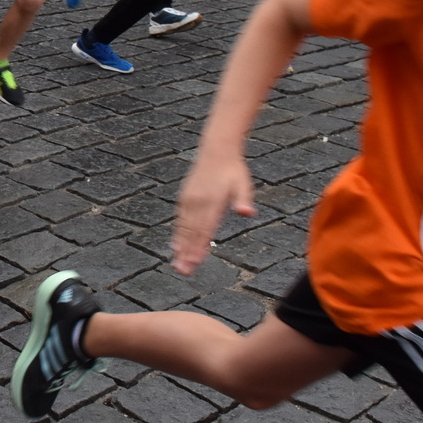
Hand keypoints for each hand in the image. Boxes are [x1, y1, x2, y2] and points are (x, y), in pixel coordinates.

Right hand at [170, 152, 255, 273]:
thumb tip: (247, 212)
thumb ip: (244, 199)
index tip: (195, 263)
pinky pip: (180, 220)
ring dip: (181, 248)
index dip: (199, 247)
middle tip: (183, 272)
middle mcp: (198, 202)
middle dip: (187, 254)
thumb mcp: (243, 183)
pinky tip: (175, 246)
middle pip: (191, 233)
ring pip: (183, 229)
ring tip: (177, 265)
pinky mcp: (185, 198)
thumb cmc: (233, 170)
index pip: (205, 229)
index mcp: (213, 201)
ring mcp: (189, 200)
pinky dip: (178, 235)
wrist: (216, 150)